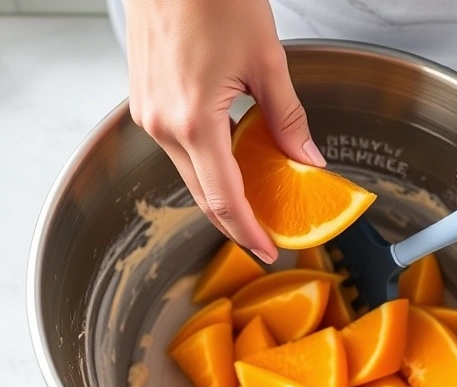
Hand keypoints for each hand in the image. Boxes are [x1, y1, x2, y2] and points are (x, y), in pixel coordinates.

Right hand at [125, 0, 324, 263]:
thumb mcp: (267, 62)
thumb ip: (288, 119)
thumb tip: (308, 160)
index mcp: (192, 122)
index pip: (224, 199)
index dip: (249, 231)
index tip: (269, 249)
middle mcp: (161, 124)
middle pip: (203, 193)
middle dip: (237, 220)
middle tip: (269, 235)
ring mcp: (147, 112)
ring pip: (188, 171)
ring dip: (222, 189)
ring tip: (259, 200)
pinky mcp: (144, 99)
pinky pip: (177, 146)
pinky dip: (206, 161)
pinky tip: (233, 161)